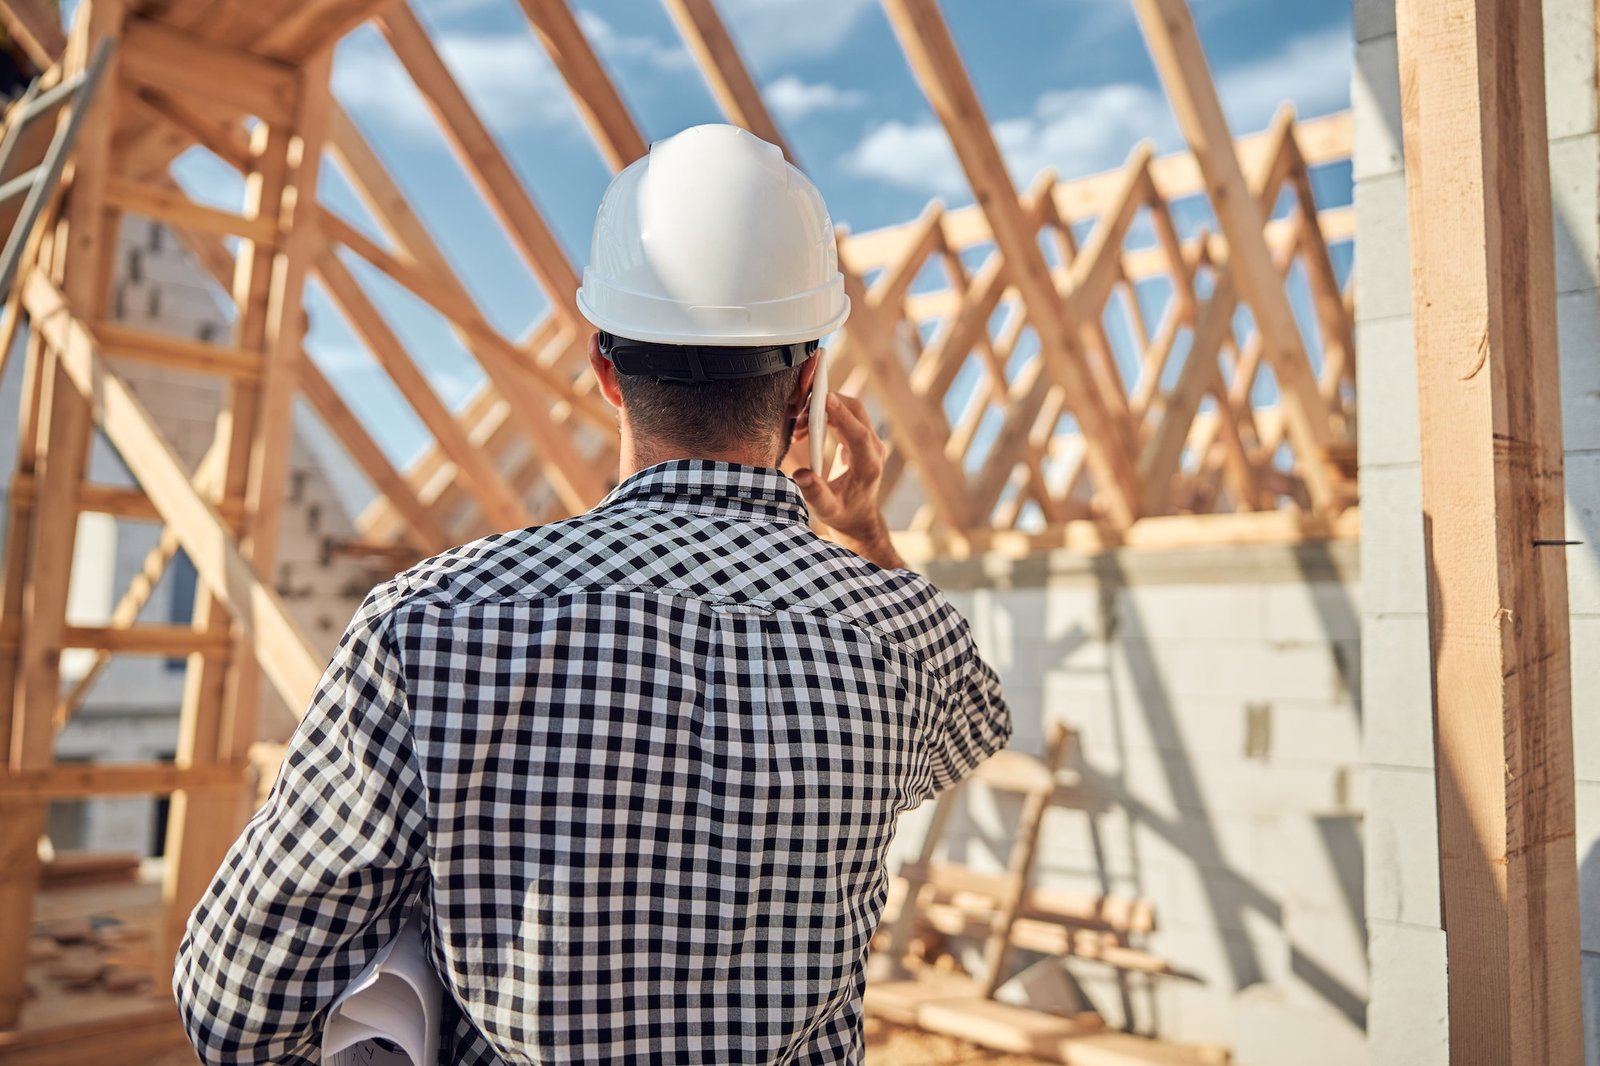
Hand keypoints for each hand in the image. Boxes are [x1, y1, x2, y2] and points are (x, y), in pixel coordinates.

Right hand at [791, 393, 906, 570]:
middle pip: (857, 411)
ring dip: (824, 410)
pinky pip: (845, 416)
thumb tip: (801, 474)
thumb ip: (815, 493)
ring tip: (799, 427)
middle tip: (800, 413)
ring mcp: (870, 441)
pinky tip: (806, 429)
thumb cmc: (842, 514)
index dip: (843, 415)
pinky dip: (826, 415)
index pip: (859, 434)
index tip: (825, 398)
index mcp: (869, 467)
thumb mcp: (826, 509)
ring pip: (850, 409)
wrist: (857, 517)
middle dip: (828, 404)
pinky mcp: (861, 438)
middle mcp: (874, 449)